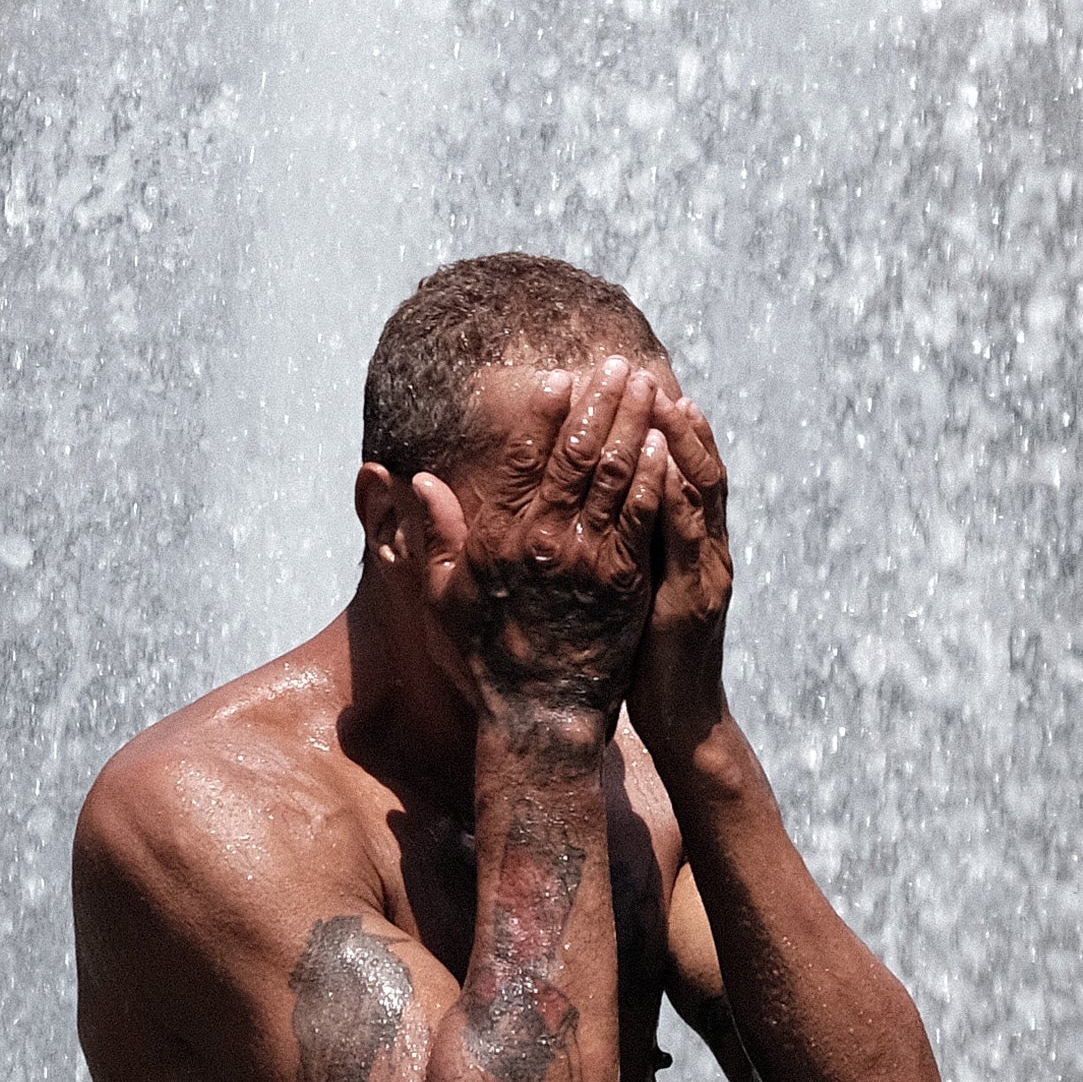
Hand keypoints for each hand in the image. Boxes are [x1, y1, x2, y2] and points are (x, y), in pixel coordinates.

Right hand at [415, 359, 669, 732]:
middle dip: (600, 401)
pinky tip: (663, 444)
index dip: (543, 414)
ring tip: (648, 386)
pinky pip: (642, 516)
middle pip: (577, 453)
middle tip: (618, 365)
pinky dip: (654, 476)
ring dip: (633, 423)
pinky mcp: (624, 581)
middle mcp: (543, 541)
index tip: (559, 379)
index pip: (524, 459)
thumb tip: (419, 481)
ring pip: (615, 474)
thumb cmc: (486, 658)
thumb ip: (435, 536)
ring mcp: (587, 559)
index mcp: (499, 538)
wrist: (538, 716)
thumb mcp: (442, 596)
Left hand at [631, 385, 734, 755]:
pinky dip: (675, 499)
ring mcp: (705, 572)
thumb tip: (596, 499)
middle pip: (695, 469)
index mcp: (687, 544)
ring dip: (681, 446)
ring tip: (660, 403)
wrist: (678, 716)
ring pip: (700, 496)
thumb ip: (627, 541)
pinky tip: (658, 467)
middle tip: (646, 376)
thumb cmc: (645, 653)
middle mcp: (705, 549)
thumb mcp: (636, 588)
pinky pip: (687, 541)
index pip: (680, 471)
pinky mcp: (693, 599)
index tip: (640, 384)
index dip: (665, 427)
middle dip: (672, 420)